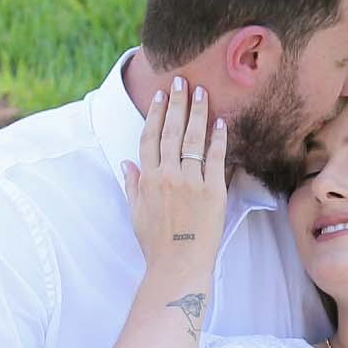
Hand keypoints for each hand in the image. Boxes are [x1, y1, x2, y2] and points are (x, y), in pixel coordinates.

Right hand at [122, 77, 228, 273]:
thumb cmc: (156, 244)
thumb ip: (131, 186)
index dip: (154, 113)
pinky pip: (216, 158)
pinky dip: (218, 139)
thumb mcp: (136, 214)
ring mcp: (190, 182)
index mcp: (148, 179)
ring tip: (200, 92)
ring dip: (197, 112)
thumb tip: (125, 165)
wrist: (178, 266)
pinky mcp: (212, 191)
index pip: (149, 137)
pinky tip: (221, 122)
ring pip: (192, 139)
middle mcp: (167, 176)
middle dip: (175, 103)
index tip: (160, 96)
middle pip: (170, 131)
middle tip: (181, 80)